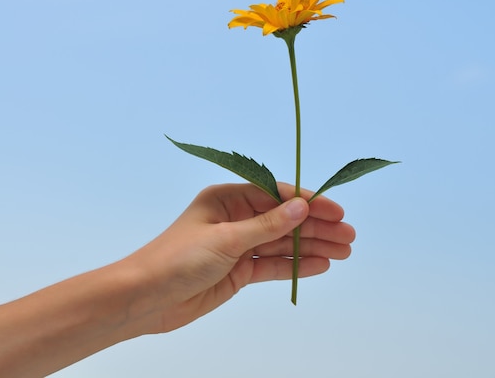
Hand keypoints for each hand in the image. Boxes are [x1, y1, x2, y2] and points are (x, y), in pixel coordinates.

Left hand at [126, 183, 355, 332]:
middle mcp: (236, 219)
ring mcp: (238, 246)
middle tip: (349, 237)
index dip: (309, 204)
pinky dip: (295, 265)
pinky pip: (272, 265)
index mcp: (228, 199)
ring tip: (344, 252)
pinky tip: (320, 265)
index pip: (276, 196)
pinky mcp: (238, 271)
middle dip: (316, 228)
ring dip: (311, 247)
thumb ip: (267, 226)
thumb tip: (302, 207)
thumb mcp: (226, 239)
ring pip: (282, 243)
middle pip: (284, 220)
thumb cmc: (178, 259)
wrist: (145, 299)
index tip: (337, 212)